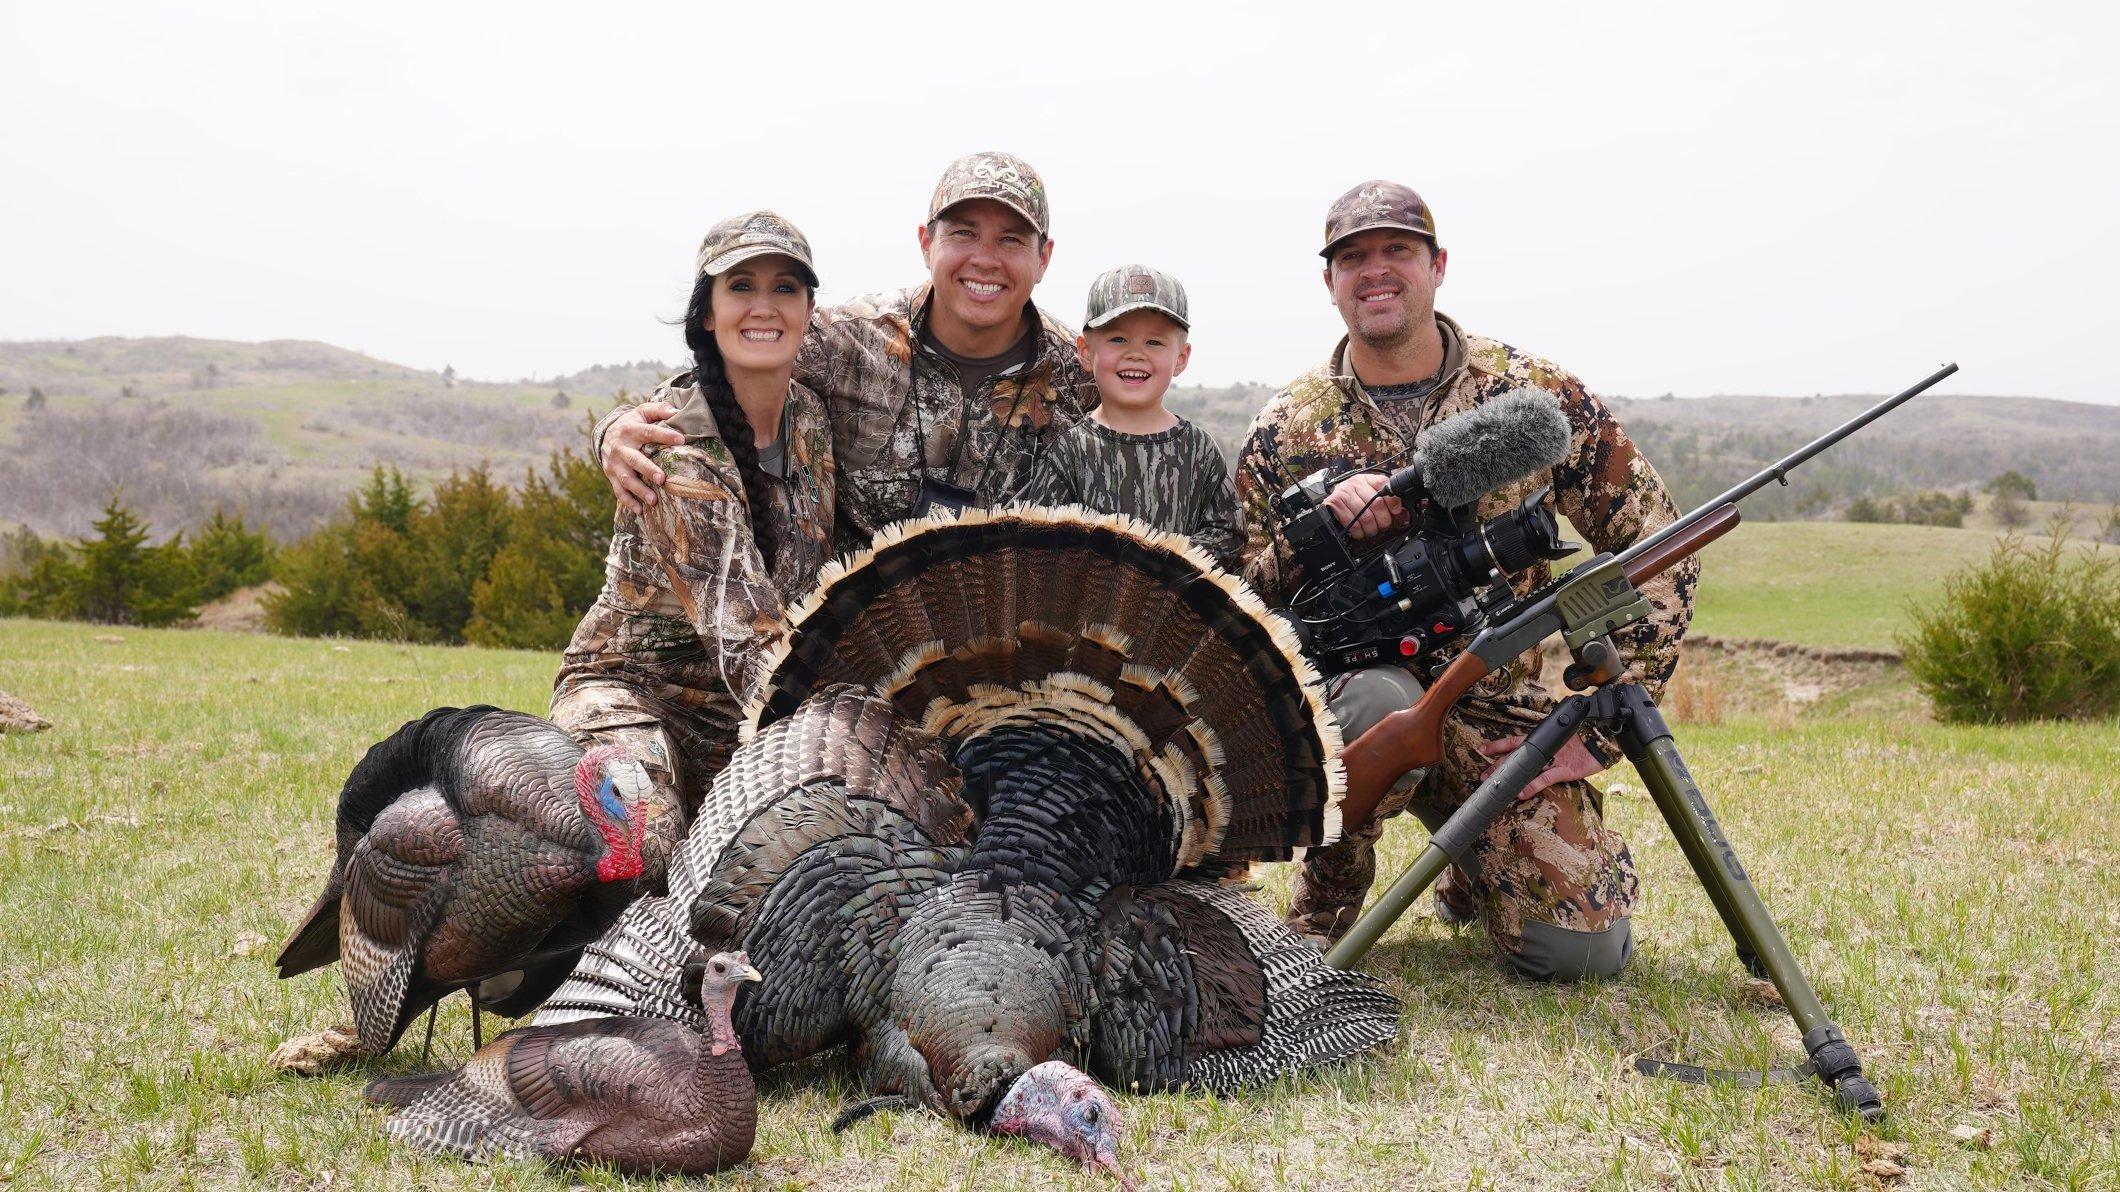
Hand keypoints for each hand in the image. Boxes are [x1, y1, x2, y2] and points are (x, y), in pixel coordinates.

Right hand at [603, 402, 684, 513]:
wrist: (605, 433)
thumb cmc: (633, 423)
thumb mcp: (643, 412)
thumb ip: (659, 409)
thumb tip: (676, 412)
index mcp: (630, 429)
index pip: (649, 432)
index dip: (664, 435)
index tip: (680, 439)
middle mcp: (620, 447)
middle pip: (634, 459)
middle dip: (647, 469)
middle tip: (662, 478)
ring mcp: (614, 463)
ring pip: (625, 478)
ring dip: (638, 490)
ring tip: (653, 500)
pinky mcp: (610, 475)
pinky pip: (618, 490)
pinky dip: (628, 501)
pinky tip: (640, 511)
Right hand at [1322, 473, 1408, 540]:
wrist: (1331, 503)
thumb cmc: (1354, 500)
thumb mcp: (1370, 495)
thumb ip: (1387, 503)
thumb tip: (1403, 516)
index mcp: (1367, 479)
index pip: (1384, 485)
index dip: (1393, 501)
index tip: (1396, 511)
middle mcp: (1355, 483)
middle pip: (1377, 503)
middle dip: (1383, 520)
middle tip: (1383, 525)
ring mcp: (1344, 493)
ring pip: (1366, 516)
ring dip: (1371, 528)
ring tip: (1371, 530)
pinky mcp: (1335, 504)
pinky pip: (1353, 524)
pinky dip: (1359, 532)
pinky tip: (1360, 531)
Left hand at [1476, 734, 1608, 802]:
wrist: (1601, 740)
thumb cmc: (1580, 741)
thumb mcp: (1558, 742)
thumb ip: (1544, 747)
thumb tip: (1530, 754)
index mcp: (1540, 740)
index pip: (1513, 741)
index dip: (1497, 745)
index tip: (1482, 748)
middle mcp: (1543, 749)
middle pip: (1515, 757)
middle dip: (1497, 766)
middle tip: (1482, 776)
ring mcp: (1553, 759)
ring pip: (1526, 768)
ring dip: (1510, 777)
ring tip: (1495, 786)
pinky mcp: (1564, 770)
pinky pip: (1545, 779)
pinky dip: (1532, 786)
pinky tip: (1521, 793)